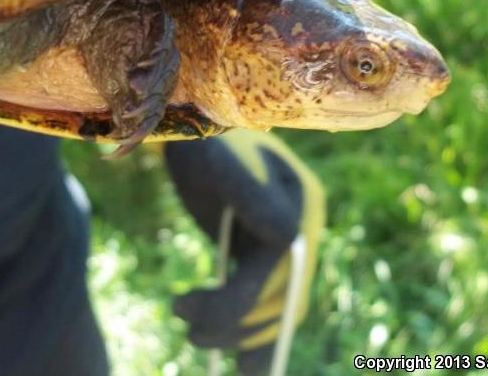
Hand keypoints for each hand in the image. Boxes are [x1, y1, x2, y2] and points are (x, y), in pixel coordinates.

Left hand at [165, 130, 325, 374]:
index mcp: (301, 205)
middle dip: (233, 322)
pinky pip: (271, 307)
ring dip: (238, 334)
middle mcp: (303, 229)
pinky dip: (260, 341)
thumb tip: (289, 239)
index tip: (185, 306)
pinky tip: (248, 373)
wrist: (193, 135)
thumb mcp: (222, 161)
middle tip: (185, 325)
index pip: (279, 271)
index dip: (236, 300)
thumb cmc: (204, 142)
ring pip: (277, 310)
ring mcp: (287, 247)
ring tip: (192, 331)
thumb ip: (254, 195)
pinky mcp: (265, 259)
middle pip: (281, 298)